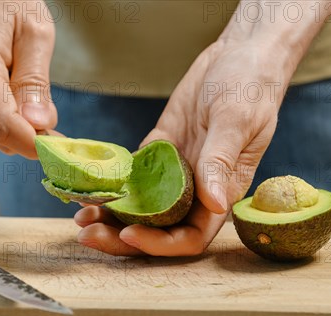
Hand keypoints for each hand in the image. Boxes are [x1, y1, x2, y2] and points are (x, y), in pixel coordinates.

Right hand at [0, 1, 56, 158]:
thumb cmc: (4, 1)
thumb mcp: (35, 32)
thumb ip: (36, 82)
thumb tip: (39, 124)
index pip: (3, 127)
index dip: (34, 144)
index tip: (59, 146)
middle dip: (29, 131)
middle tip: (47, 105)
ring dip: (16, 120)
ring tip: (19, 79)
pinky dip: (2, 113)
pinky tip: (4, 83)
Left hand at [75, 38, 291, 255]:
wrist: (238, 54)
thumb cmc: (251, 86)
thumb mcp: (237, 121)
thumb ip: (221, 162)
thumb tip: (216, 205)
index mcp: (220, 192)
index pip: (189, 236)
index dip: (159, 244)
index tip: (129, 233)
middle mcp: (194, 190)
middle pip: (156, 229)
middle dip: (121, 237)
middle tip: (87, 233)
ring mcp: (172, 172)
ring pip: (138, 208)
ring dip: (109, 216)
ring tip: (79, 215)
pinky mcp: (156, 151)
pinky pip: (129, 176)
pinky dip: (107, 185)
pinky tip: (85, 186)